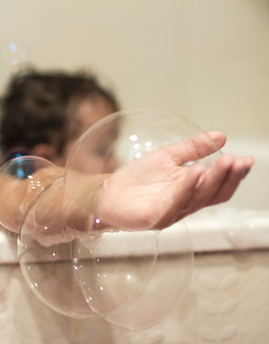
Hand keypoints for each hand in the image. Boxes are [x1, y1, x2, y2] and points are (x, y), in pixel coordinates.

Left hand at [99, 131, 253, 229]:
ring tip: (224, 163)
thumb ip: (193, 149)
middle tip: (237, 161)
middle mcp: (185, 204)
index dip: (233, 175)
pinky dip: (186, 188)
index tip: (246, 160)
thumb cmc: (137, 178)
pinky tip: (195, 172)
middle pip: (213, 194)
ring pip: (198, 199)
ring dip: (212, 180)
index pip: (218, 185)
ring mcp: (171, 213)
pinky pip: (175, 203)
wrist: (107, 192)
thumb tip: (222, 136)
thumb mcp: (167, 157)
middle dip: (228, 177)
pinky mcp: (155, 218)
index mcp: (190, 191)